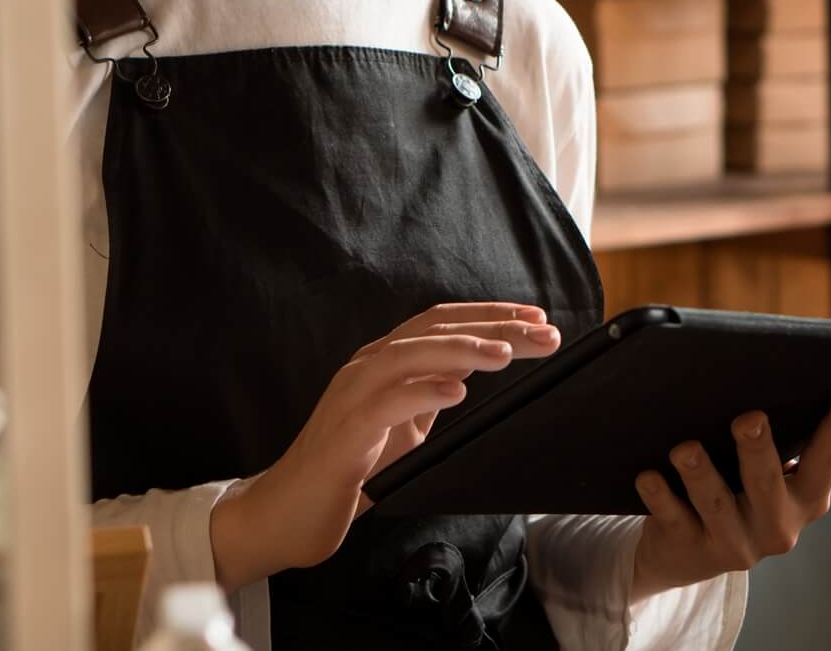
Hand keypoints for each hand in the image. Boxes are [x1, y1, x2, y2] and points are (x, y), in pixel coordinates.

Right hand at [210, 302, 560, 589]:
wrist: (286, 514)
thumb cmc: (348, 471)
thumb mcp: (402, 428)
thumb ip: (428, 397)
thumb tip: (472, 377)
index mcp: (384, 363)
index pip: (442, 324)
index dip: (490, 316)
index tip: (538, 320)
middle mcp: (367, 367)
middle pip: (434, 330)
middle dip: (493, 327)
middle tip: (544, 332)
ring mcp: (352, 396)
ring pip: (409, 354)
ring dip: (462, 349)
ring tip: (506, 353)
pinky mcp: (345, 433)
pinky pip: (386, 403)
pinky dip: (422, 392)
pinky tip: (456, 392)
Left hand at [628, 385, 830, 602]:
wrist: (686, 552)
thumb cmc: (738, 491)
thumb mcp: (768, 475)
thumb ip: (784, 442)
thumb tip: (785, 377)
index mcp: (806, 500)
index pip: (827, 460)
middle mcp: (777, 526)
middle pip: (768, 484)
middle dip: (757, 451)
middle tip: (749, 417)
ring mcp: (735, 543)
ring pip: (716, 504)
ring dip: (700, 474)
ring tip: (684, 448)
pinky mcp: (691, 550)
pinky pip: (674, 519)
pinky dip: (661, 497)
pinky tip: (648, 476)